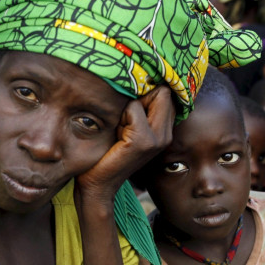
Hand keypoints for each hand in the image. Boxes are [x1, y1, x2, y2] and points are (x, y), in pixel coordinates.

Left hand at [76, 86, 175, 204]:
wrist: (97, 184)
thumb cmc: (107, 153)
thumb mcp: (126, 128)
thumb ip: (138, 109)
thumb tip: (139, 80)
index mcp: (164, 131)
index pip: (167, 94)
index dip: (148, 91)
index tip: (130, 103)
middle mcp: (166, 135)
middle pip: (163, 92)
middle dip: (140, 97)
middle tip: (124, 118)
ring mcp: (158, 139)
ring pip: (151, 97)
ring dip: (130, 106)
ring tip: (119, 128)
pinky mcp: (143, 141)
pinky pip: (134, 109)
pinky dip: (122, 114)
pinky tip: (116, 133)